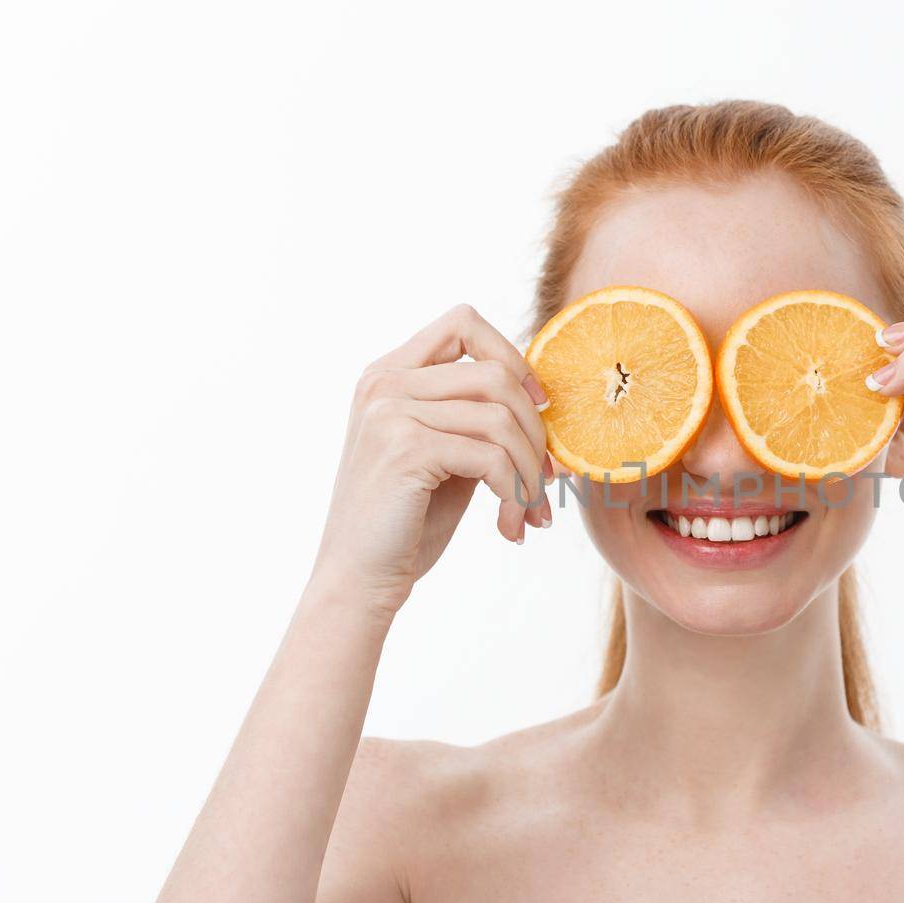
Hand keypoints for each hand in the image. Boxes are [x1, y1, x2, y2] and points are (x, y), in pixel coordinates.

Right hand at [313, 305, 552, 613]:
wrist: (358, 580)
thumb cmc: (406, 522)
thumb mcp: (444, 454)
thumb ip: (475, 417)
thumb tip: (543, 398)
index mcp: (389, 374)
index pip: (464, 322)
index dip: (513, 357)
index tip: (538, 406)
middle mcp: (384, 383)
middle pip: (496, 374)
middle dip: (535, 433)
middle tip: (545, 482)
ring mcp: (391, 412)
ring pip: (501, 418)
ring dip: (530, 473)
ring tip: (530, 512)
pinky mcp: (406, 449)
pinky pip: (492, 458)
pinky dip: (515, 494)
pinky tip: (510, 526)